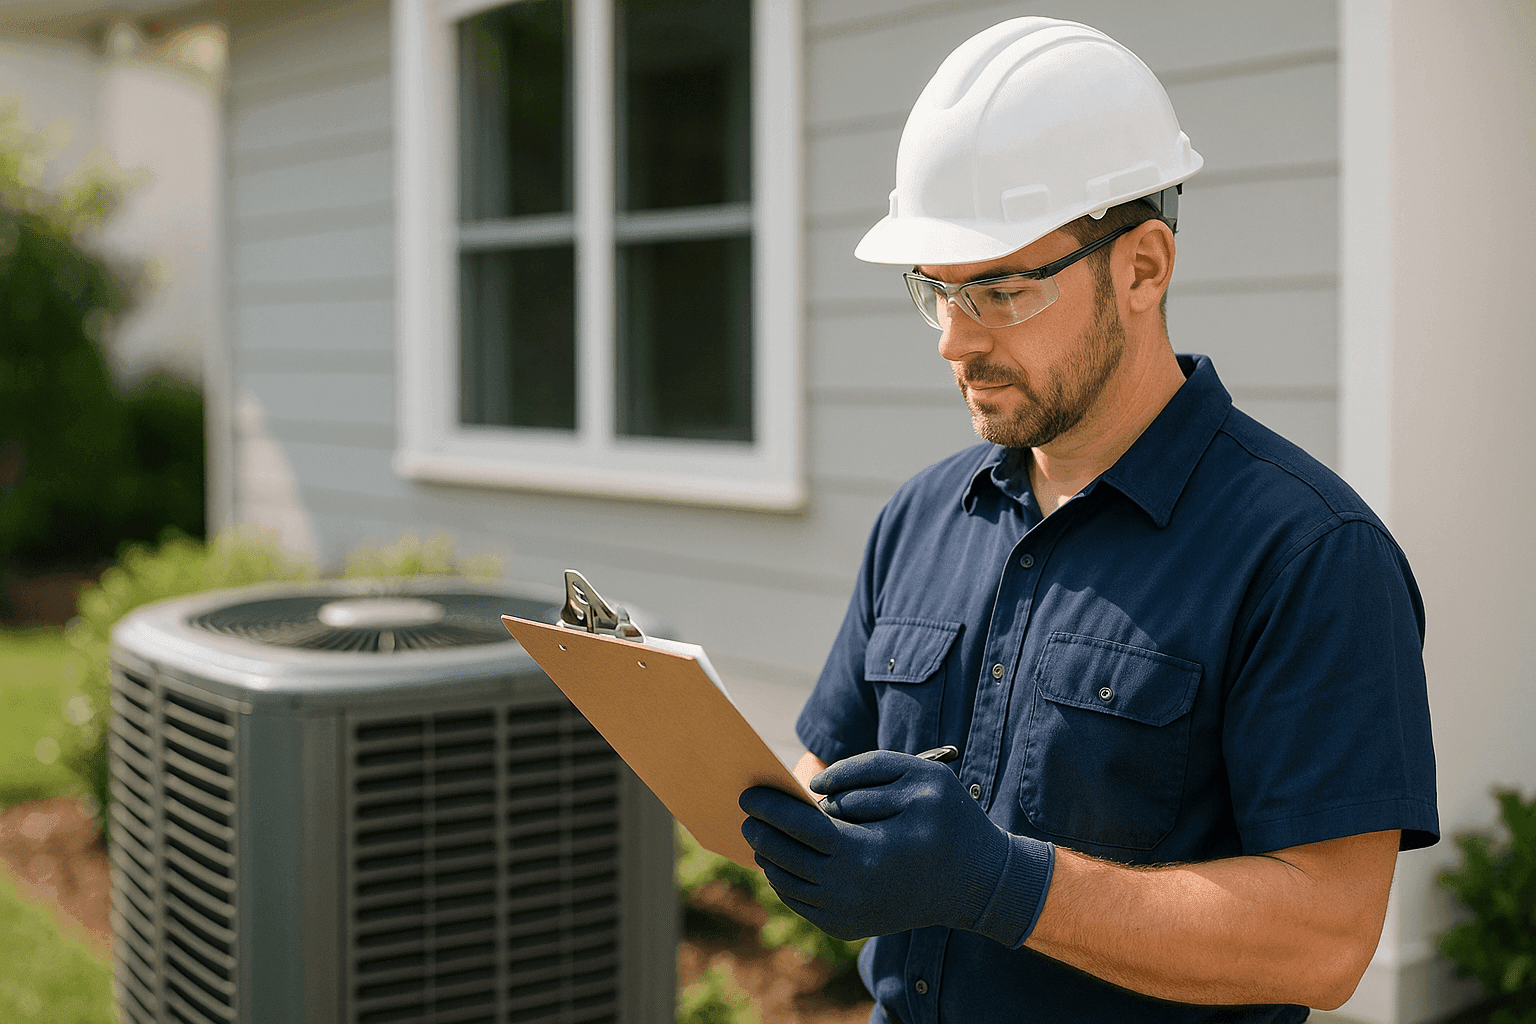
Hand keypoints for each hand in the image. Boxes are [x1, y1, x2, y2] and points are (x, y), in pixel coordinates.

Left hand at [739, 750, 1053, 942]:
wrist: (978, 882)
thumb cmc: (949, 819)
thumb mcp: (920, 775)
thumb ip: (863, 769)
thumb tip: (816, 787)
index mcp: (865, 854)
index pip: (800, 829)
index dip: (771, 809)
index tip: (749, 794)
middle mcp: (850, 892)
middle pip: (785, 860)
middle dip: (762, 832)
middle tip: (747, 812)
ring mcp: (848, 916)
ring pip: (788, 885)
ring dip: (770, 858)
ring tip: (761, 835)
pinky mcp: (849, 928)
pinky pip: (802, 904)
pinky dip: (786, 882)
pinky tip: (783, 861)